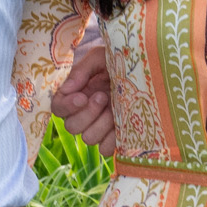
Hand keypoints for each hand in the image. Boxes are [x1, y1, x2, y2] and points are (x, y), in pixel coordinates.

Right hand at [54, 27, 116, 148]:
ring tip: (116, 107)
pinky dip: (113, 139)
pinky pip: (105, 149)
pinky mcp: (116, 138)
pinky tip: (123, 122)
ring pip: (88, 138)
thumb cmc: (122, 60)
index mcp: (77, 94)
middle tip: (103, 96)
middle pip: (71, 127)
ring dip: (102, 123)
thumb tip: (66, 90)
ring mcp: (101, 126)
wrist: (148, 69)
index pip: (58, 108)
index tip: (82, 97)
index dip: (67, 106)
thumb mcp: (100, 57)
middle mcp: (85, 112)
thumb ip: (81, 70)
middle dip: (88, 113)